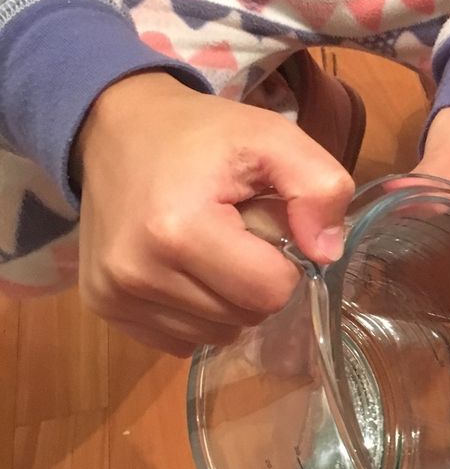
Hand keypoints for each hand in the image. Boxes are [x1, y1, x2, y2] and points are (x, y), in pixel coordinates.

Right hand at [76, 72, 354, 356]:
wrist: (116, 129)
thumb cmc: (200, 136)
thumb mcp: (271, 137)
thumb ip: (318, 187)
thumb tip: (326, 254)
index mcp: (179, 231)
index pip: (270, 292)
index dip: (283, 262)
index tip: (263, 227)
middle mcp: (138, 274)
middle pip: (245, 317)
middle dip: (255, 280)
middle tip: (233, 231)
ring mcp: (116, 296)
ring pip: (217, 334)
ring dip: (227, 299)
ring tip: (207, 246)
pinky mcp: (105, 308)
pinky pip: (182, 340)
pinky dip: (197, 312)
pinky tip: (184, 268)